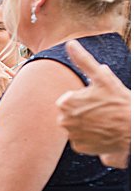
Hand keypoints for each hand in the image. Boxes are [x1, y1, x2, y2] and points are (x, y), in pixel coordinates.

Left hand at [59, 39, 131, 166]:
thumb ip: (84, 60)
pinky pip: (81, 140)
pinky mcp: (79, 147)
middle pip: (72, 112)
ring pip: (77, 126)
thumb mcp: (103, 78)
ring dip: (87, 123)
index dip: (86, 98)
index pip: (70, 99)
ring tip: (104, 121)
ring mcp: (71, 135)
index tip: (99, 100)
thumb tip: (70, 43)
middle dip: (84, 110)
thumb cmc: (119, 101)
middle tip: (103, 110)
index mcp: (65, 102)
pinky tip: (103, 132)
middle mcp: (63, 120)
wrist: (133, 127)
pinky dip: (90, 137)